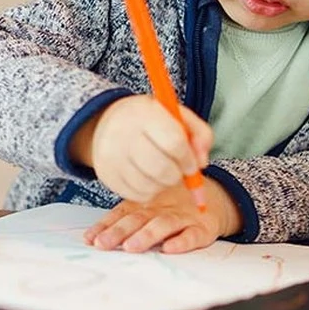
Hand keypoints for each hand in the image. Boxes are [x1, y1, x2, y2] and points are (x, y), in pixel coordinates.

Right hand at [70, 95, 212, 202]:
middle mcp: (123, 133)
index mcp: (145, 114)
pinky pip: (137, 195)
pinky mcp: (106, 175)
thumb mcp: (177, 116)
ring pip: (150, 186)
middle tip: (177, 170)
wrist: (108, 123)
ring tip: (162, 172)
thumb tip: (202, 163)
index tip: (192, 164)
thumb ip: (200, 134)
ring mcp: (111, 156)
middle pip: (162, 169)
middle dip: (177, 175)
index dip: (188, 159)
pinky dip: (149, 191)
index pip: (174, 142)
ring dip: (164, 185)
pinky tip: (147, 177)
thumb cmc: (149, 121)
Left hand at [83, 178, 240, 253]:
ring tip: (131, 247)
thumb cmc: (173, 206)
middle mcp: (161, 209)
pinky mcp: (202, 228)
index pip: (121, 214)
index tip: (90, 239)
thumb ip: (124, 219)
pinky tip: (169, 249)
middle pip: (138, 219)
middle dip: (119, 232)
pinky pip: (192, 235)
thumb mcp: (148, 207)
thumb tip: (92, 238)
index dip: (105, 226)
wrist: (214, 200)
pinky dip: (181, 242)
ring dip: (146, 236)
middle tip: (104, 244)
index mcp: (145, 204)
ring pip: (163, 225)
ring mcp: (182, 218)